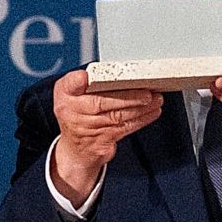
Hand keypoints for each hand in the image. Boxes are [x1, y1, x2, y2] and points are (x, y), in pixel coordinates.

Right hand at [49, 70, 162, 206]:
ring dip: (140, 108)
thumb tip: (104, 72)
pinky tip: (152, 112)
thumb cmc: (78, 113)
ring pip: (117, 116)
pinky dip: (141, 120)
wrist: (76, 149)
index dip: (78, 81)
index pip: (70, 84)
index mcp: (65, 94)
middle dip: (128, 97)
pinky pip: (124, 129)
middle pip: (101, 103)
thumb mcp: (71, 93)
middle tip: (147, 92)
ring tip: (156, 99)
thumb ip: (82, 80)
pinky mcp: (101, 142)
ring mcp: (87, 129)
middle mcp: (73, 112)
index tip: (86, 77)